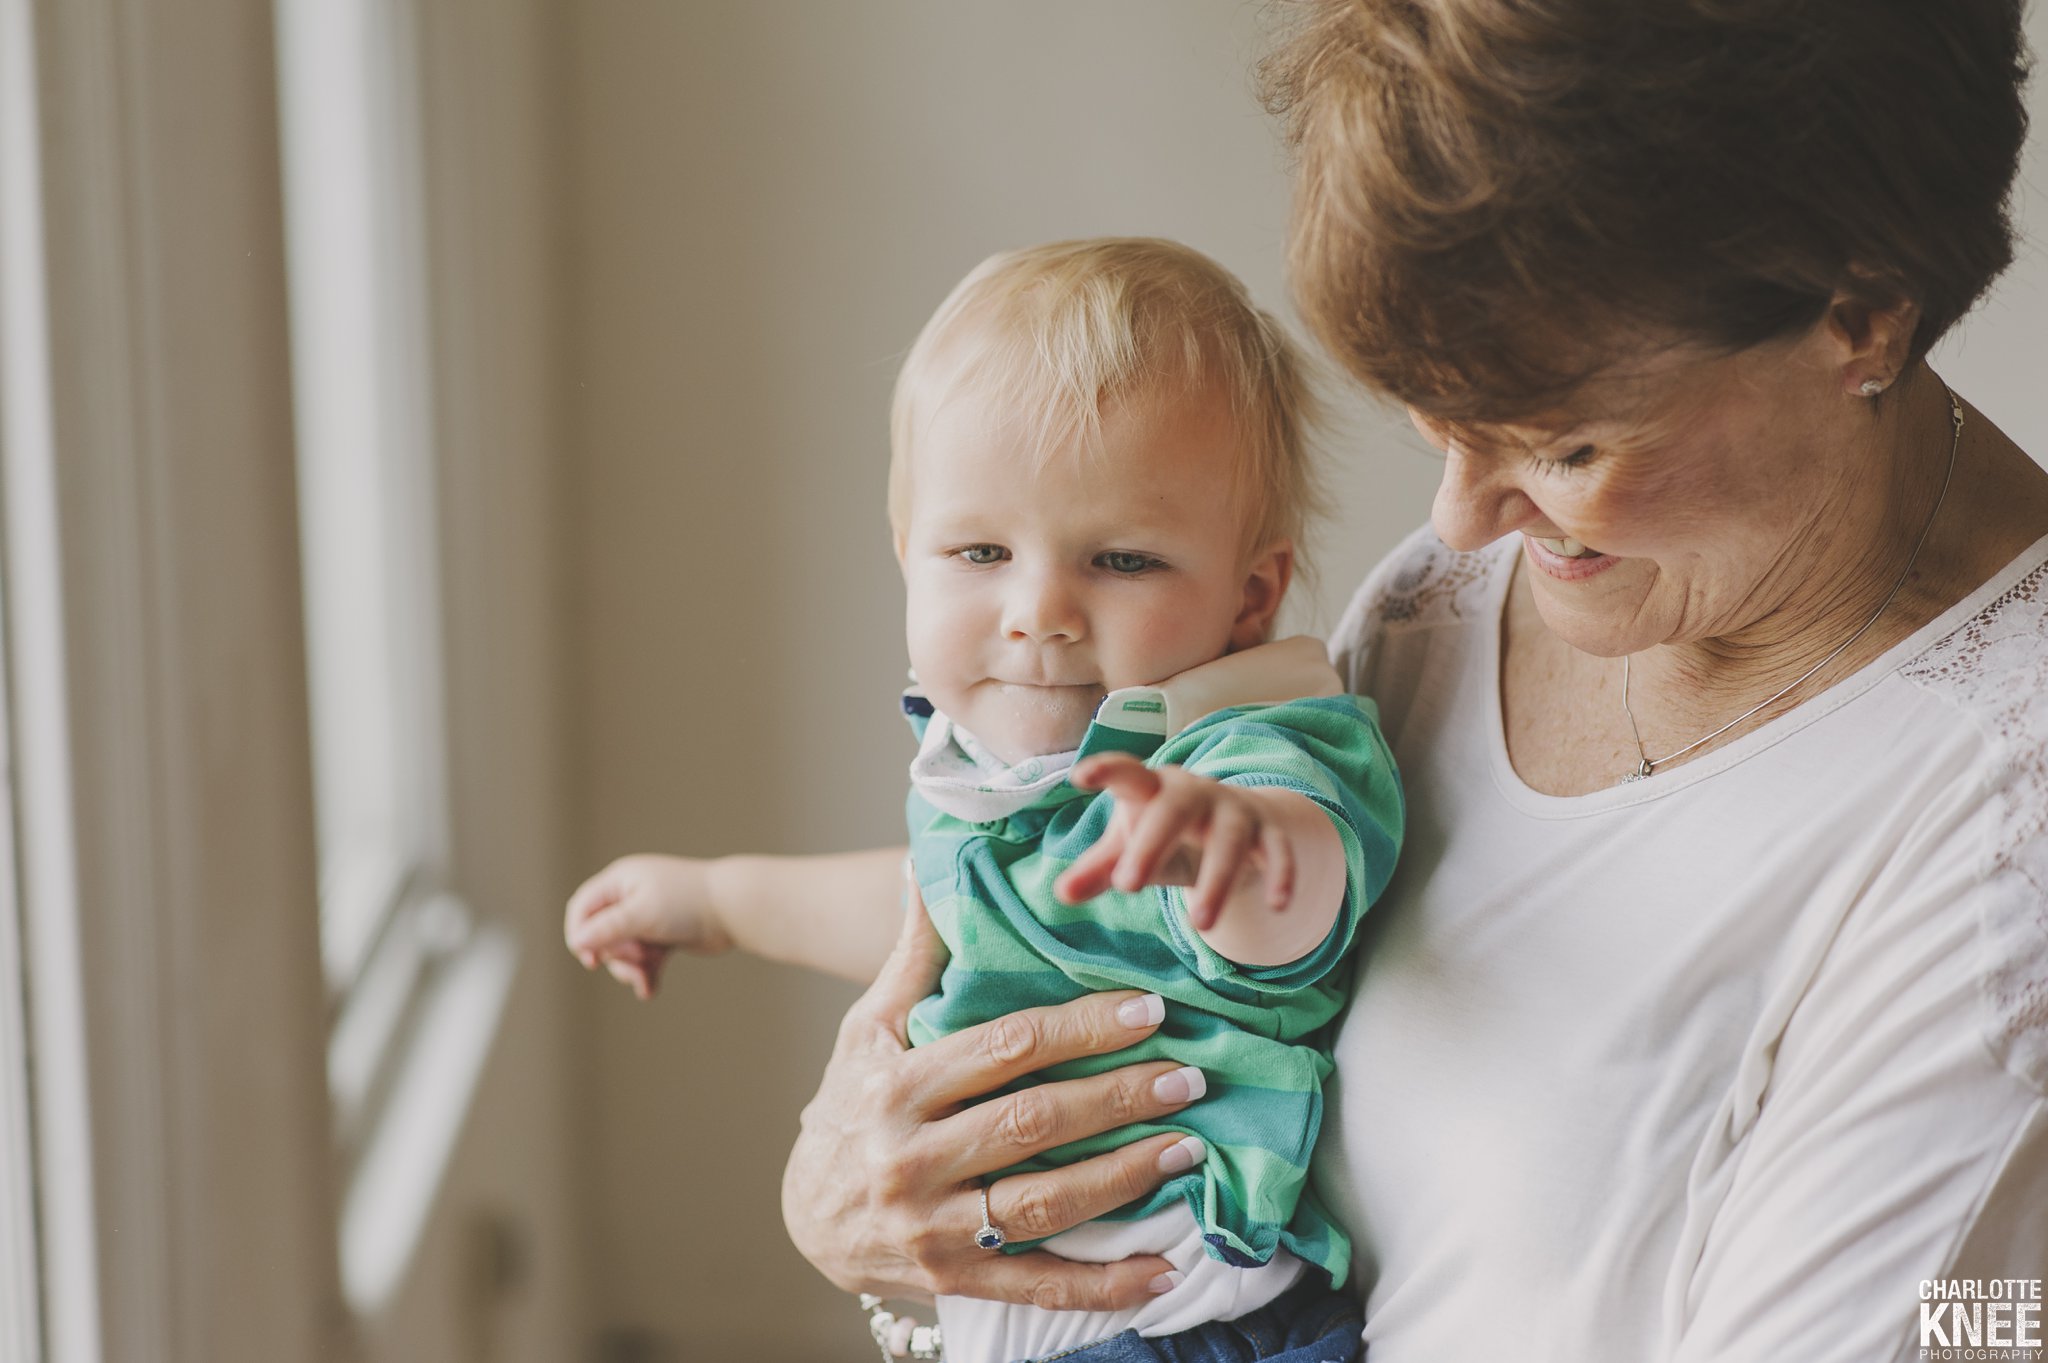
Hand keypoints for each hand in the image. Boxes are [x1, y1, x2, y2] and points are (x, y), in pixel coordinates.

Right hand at [562, 853, 731, 999]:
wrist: (735, 910)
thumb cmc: (688, 903)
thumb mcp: (641, 914)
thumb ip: (607, 929)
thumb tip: (576, 942)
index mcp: (621, 880)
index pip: (582, 908)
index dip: (579, 935)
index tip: (591, 960)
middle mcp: (632, 896)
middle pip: (602, 935)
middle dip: (616, 956)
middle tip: (638, 962)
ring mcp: (649, 917)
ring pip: (623, 952)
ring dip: (632, 969)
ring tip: (646, 978)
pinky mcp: (665, 936)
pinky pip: (644, 960)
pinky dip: (646, 974)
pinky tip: (650, 990)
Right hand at [781, 885, 1208, 1307]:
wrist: (803, 1216)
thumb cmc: (849, 1106)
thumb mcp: (867, 1027)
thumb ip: (913, 956)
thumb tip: (927, 866)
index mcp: (897, 1086)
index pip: (1005, 1049)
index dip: (1081, 1028)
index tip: (1149, 1009)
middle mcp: (911, 1158)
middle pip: (1033, 1123)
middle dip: (1119, 1097)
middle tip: (1190, 1076)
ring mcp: (933, 1227)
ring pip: (1043, 1204)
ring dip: (1124, 1177)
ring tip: (1188, 1148)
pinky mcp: (953, 1281)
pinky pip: (1039, 1287)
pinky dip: (1104, 1285)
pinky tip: (1163, 1274)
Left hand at [1054, 753, 1298, 930]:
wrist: (1232, 820)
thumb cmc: (1166, 833)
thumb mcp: (1130, 846)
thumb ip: (1098, 868)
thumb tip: (1062, 893)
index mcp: (1152, 788)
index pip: (1128, 775)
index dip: (1106, 771)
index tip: (1079, 777)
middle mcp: (1195, 794)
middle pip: (1175, 809)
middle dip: (1152, 845)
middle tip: (1126, 885)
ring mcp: (1234, 811)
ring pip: (1229, 839)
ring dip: (1215, 879)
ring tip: (1199, 923)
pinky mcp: (1268, 832)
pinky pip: (1277, 850)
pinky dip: (1280, 874)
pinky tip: (1276, 905)